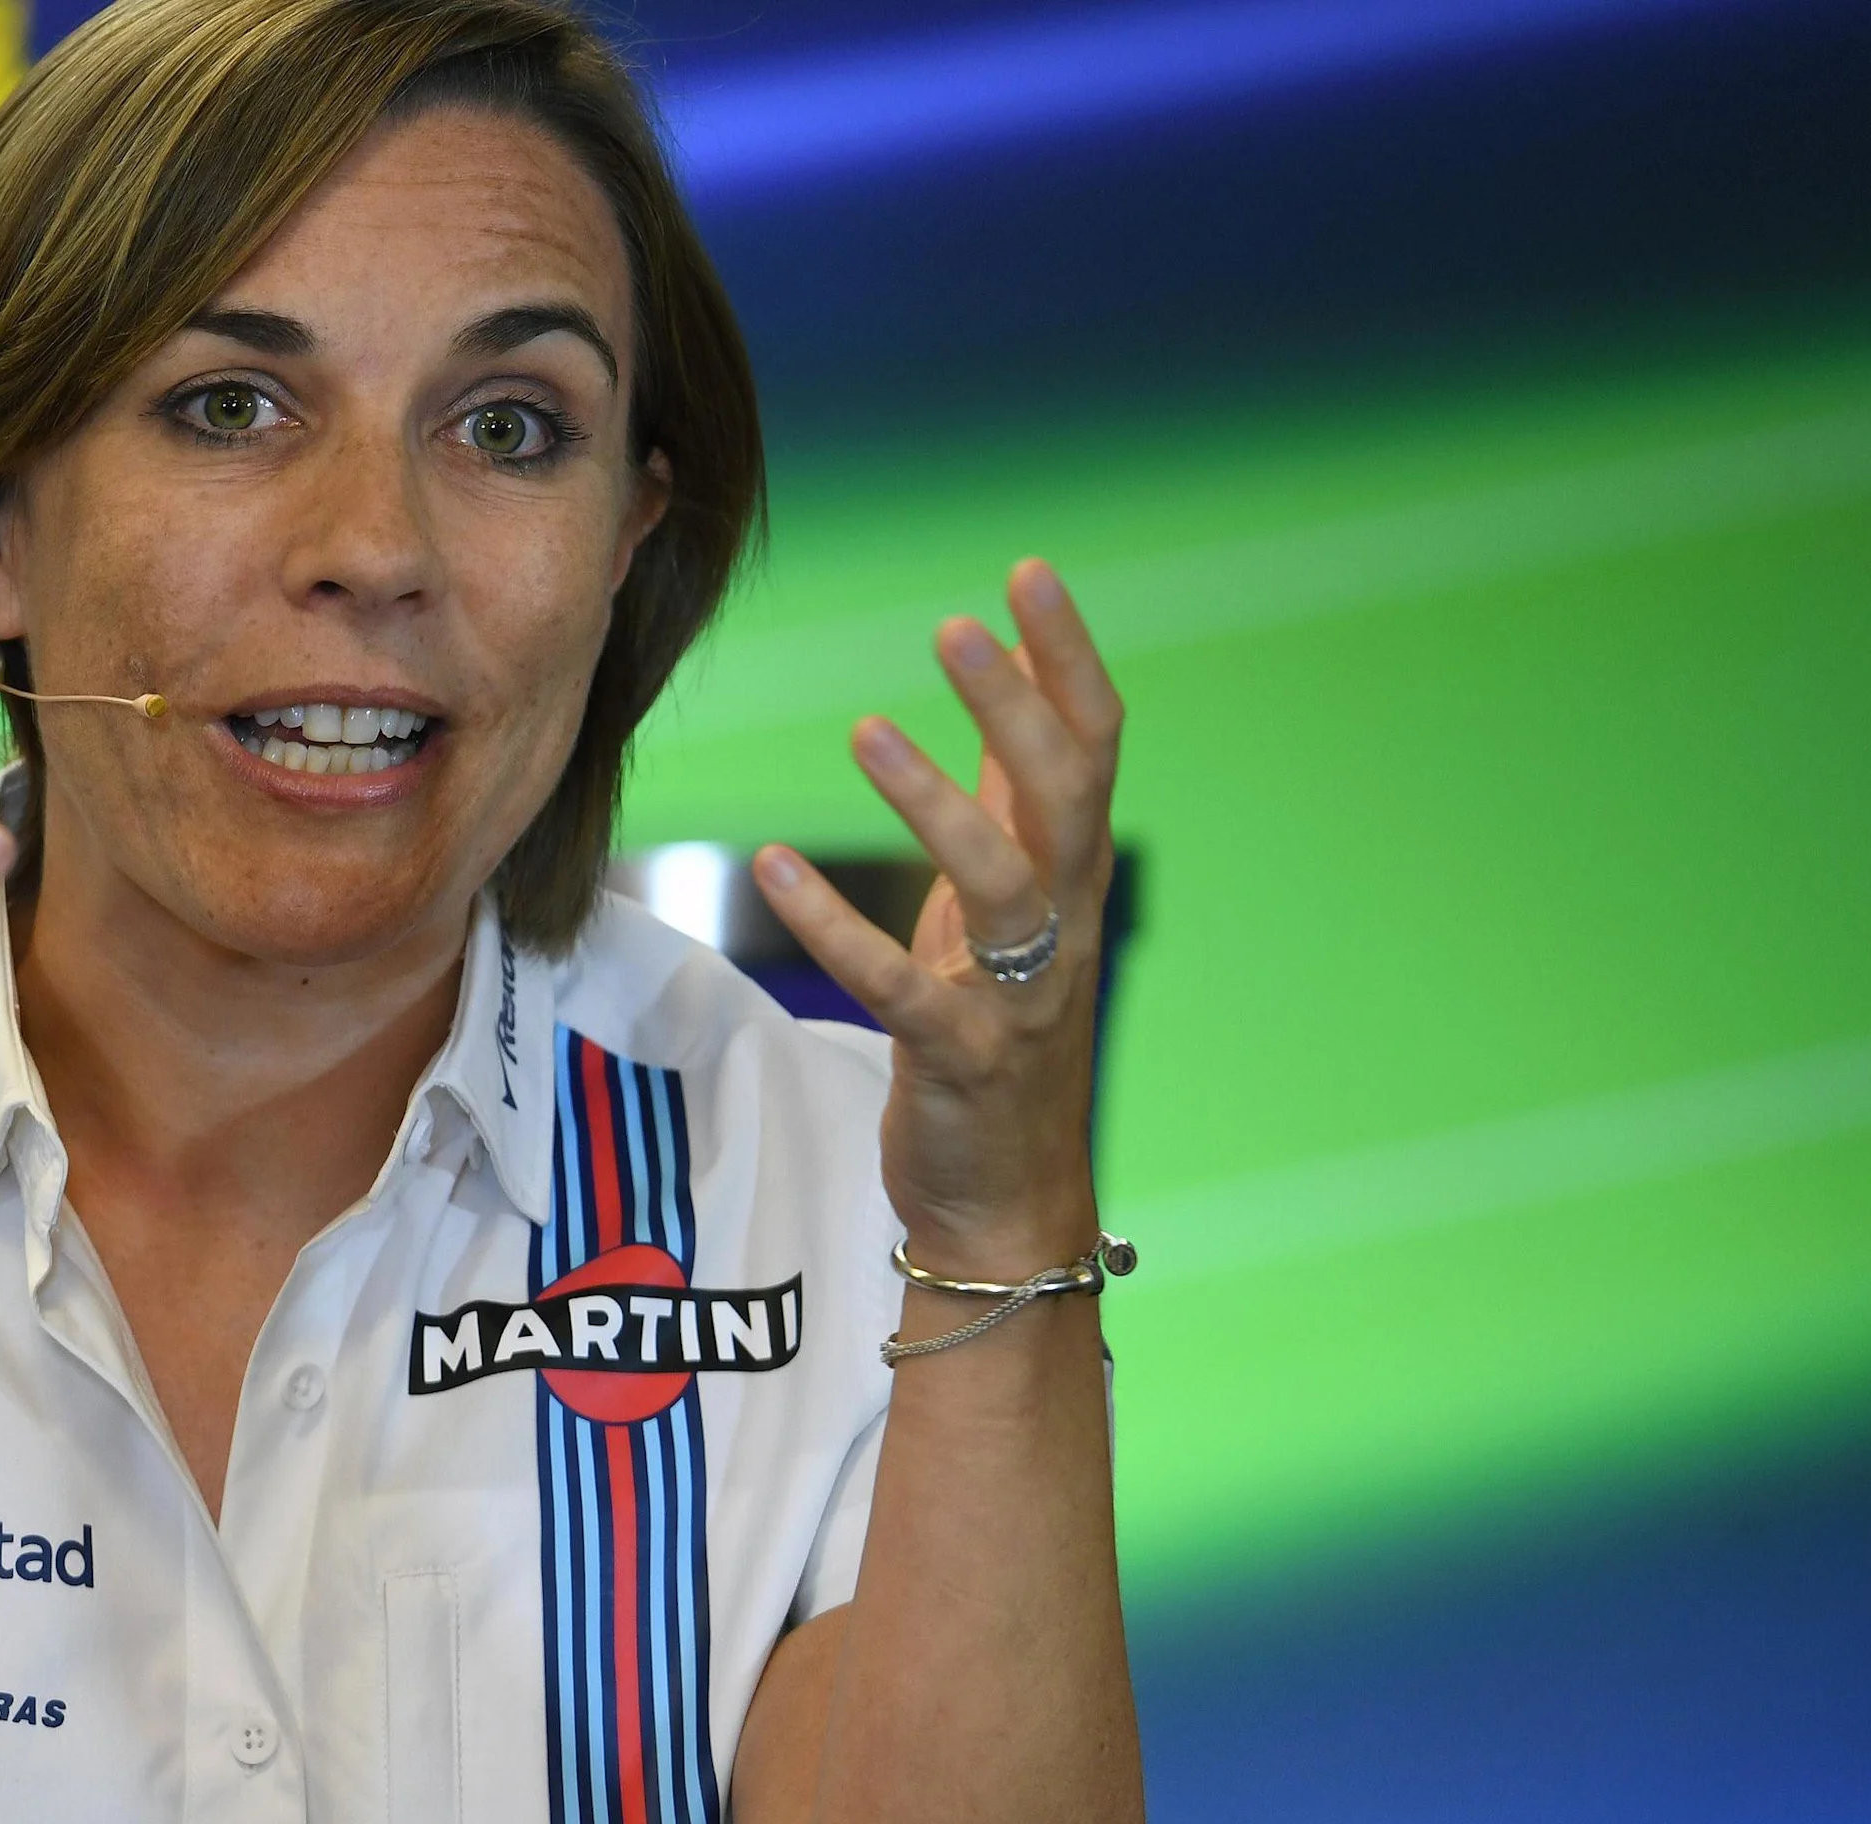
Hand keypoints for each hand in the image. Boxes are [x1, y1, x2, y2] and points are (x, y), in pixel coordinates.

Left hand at [754, 559, 1123, 1277]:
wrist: (1008, 1202)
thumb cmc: (1000, 1038)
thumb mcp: (1008, 910)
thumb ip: (1009, 809)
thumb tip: (999, 703)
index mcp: (1069, 879)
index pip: (1094, 747)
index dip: (1068, 660)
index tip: (1029, 574)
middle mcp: (1060, 928)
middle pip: (1066, 797)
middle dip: (1017, 708)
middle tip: (955, 629)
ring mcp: (1016, 996)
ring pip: (1001, 884)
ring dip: (935, 804)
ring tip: (867, 729)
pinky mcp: (957, 1059)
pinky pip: (899, 986)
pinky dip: (838, 926)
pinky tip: (776, 866)